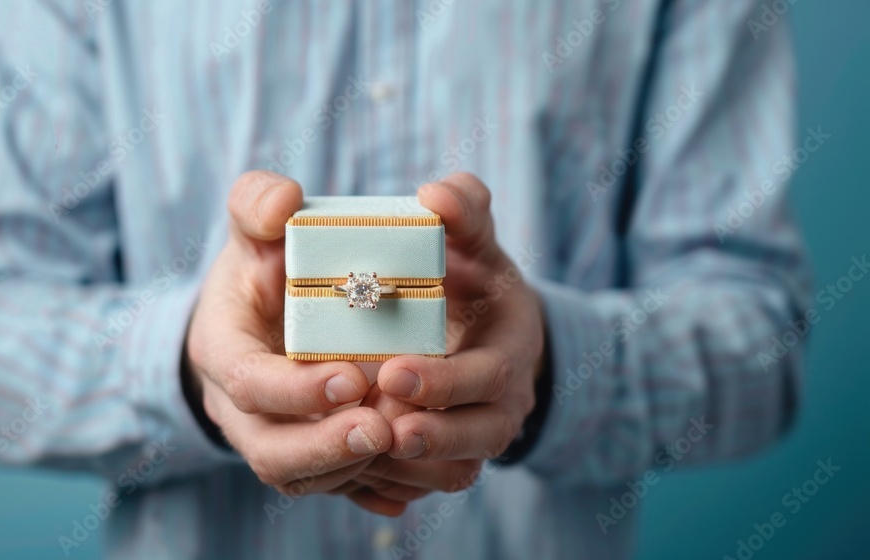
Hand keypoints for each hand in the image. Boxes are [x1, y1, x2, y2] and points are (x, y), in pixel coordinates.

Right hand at [185, 171, 425, 514]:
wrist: (263, 304)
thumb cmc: (263, 258)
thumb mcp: (254, 222)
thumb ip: (259, 201)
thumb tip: (283, 204)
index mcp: (223, 349)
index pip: (247, 382)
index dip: (295, 389)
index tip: (352, 376)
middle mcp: (239, 406)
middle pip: (270, 451)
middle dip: (326, 447)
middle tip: (384, 429)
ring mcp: (270, 436)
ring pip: (302, 479)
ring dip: (353, 469)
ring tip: (404, 444)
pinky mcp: (304, 454)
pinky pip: (333, 487)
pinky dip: (370, 485)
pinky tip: (412, 472)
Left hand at [373, 173, 544, 466]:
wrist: (483, 318)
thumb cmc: (470, 271)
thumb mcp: (473, 237)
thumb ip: (463, 210)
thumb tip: (436, 194)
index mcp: (511, 346)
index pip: (489, 375)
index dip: (446, 383)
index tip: (392, 373)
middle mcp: (502, 399)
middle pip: (480, 434)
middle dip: (432, 433)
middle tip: (380, 426)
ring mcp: (482, 431)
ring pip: (458, 468)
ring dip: (414, 467)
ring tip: (368, 452)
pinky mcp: (455, 453)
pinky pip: (436, 482)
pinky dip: (404, 484)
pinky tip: (362, 474)